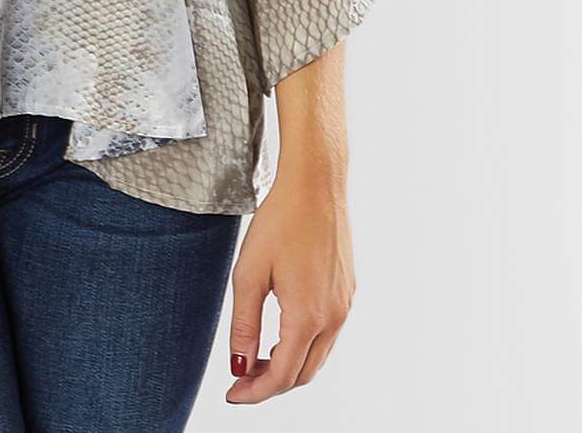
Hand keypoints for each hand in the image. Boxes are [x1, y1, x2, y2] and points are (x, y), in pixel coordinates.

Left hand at [225, 164, 356, 402]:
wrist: (315, 186)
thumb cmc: (280, 221)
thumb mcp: (249, 272)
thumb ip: (243, 323)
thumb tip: (238, 365)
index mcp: (307, 317)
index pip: (281, 375)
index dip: (255, 391)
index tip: (233, 395)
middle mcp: (332, 318)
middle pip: (302, 373)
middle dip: (269, 382)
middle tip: (240, 377)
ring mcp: (344, 306)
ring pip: (317, 356)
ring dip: (287, 365)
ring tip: (255, 356)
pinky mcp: (347, 292)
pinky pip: (327, 334)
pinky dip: (303, 345)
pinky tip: (280, 332)